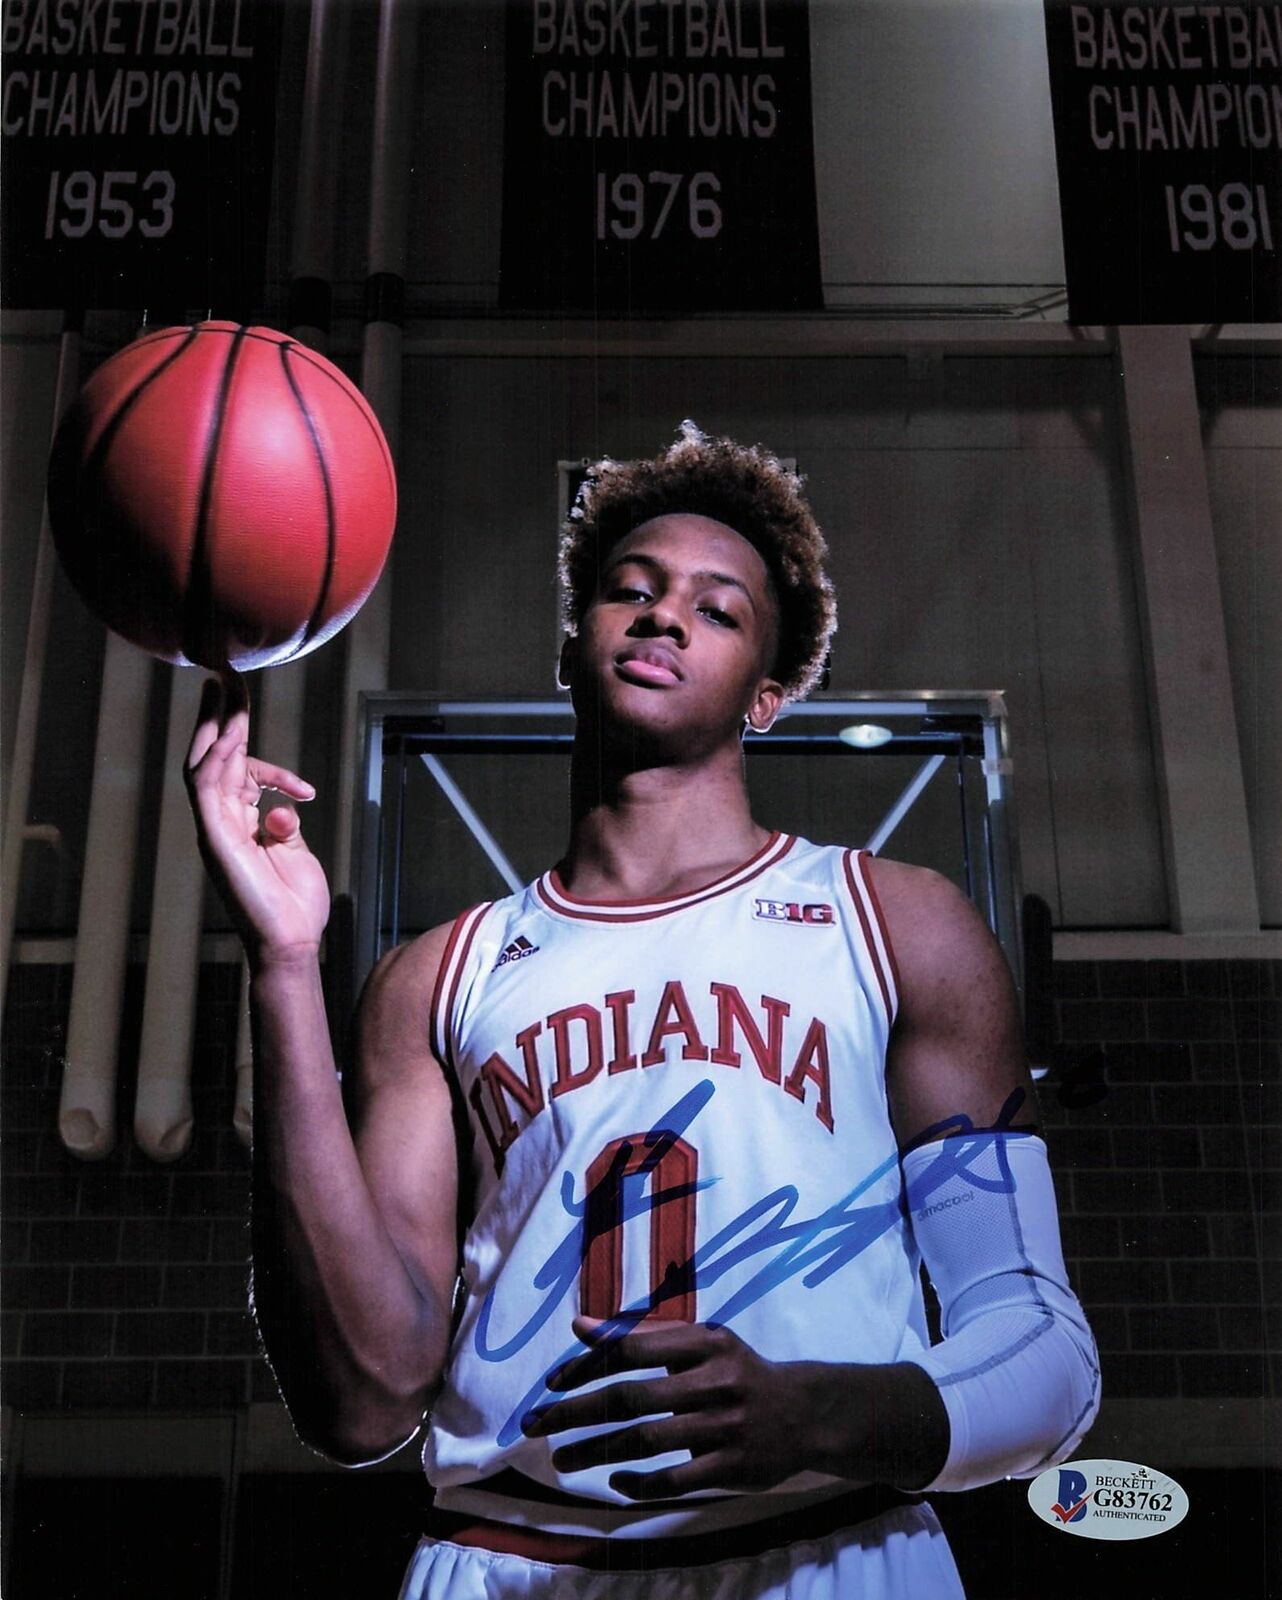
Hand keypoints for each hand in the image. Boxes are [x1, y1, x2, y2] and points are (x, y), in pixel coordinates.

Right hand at [184, 673, 329, 962]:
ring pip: (203, 766)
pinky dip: (216, 762)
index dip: (264, 762)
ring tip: (226, 690)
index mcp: (239, 825)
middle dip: (222, 719)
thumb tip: (285, 807)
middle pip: (212, 760)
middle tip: (228, 678)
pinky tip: (229, 736)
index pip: (239, 776)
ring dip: (216, 727)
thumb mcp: (294, 854)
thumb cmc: (294, 905)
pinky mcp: (214, 840)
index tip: (304, 786)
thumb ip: (285, 826)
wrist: (292, 943)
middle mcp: (220, 824)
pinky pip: (206, 791)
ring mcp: (214, 831)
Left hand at [522, 1317, 820, 1499]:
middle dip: (576, 1412)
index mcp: (703, 1342)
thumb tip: (578, 1326)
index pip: (632, 1350)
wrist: (804, 1412)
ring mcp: (725, 1425)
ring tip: (562, 1459)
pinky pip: (676, 1479)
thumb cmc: (735, 1370)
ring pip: (647, 1440)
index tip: (552, 1384)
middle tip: (536, 1425)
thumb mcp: (697, 1342)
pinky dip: (641, 1482)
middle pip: (631, 1397)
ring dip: (597, 1451)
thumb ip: (639, 1333)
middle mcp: (714, 1380)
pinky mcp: (733, 1465)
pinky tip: (615, 1481)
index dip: (587, 1366)